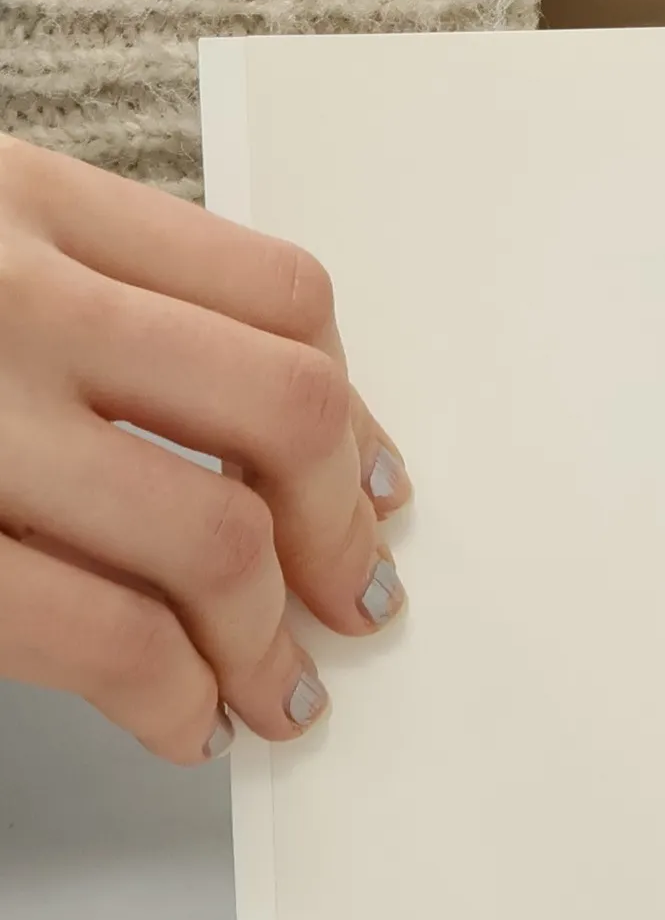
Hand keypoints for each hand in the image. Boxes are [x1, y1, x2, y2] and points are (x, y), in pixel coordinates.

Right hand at [0, 135, 410, 764]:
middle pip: (283, 407)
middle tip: (352, 598)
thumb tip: (267, 433)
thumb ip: (77, 293)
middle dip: (343, 528)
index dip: (356, 411)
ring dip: (269, 640)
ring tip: (274, 691)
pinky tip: (180, 720)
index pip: (276, 294)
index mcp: (14, 198)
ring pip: (212, 533)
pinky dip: (172, 697)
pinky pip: (98, 632)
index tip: (374, 482)